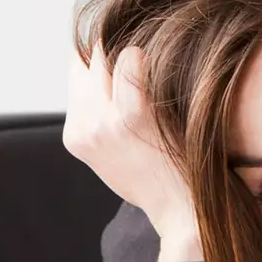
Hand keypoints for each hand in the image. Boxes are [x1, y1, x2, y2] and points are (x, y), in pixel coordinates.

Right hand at [64, 41, 198, 246]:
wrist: (184, 213)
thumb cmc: (161, 181)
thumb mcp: (117, 156)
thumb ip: (105, 122)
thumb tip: (113, 79)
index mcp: (77, 136)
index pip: (77, 73)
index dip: (102, 57)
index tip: (128, 52)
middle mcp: (84, 128)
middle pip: (88, 61)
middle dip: (113, 47)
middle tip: (146, 50)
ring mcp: (104, 123)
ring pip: (105, 56)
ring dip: (129, 48)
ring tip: (154, 56)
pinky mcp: (132, 116)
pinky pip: (130, 61)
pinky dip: (143, 55)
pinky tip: (158, 61)